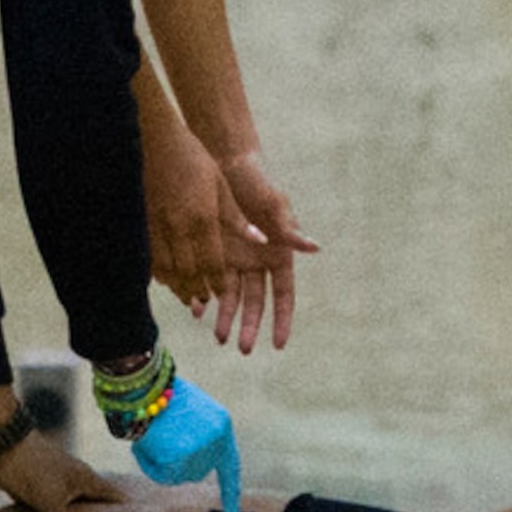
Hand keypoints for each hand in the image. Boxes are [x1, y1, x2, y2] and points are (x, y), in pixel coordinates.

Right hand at [127, 378, 241, 511]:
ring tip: (151, 437)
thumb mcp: (188, 413)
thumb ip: (193, 438)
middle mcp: (217, 441)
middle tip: (159, 440)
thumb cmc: (161, 394)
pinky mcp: (180, 457)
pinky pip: (163, 476)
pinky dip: (151, 465)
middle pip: (197, 473)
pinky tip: (145, 445)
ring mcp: (200, 451)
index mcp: (222, 426)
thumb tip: (181, 465)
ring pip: (178, 476)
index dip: (230, 491)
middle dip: (177, 464)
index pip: (229, 465)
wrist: (146, 382)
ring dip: (162, 463)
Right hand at [142, 117, 233, 311]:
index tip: (222, 295)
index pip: (213, 262)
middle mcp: (179, 227)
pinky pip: (149, 256)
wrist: (156, 141)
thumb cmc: (193, 159)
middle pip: (188, 272)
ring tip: (184, 296)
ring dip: (176, 286)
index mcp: (203, 219)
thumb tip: (261, 240)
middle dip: (196, 290)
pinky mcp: (142, 223)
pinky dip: (157, 272)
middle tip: (203, 301)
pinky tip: (162, 278)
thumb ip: (237, 218)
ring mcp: (158, 226)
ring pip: (166, 268)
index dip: (217, 282)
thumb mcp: (220, 186)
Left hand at [212, 151, 317, 353]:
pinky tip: (196, 311)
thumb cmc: (257, 182)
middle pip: (255, 302)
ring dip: (225, 317)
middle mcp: (257, 262)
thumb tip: (315, 248)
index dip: (281, 319)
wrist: (226, 162)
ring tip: (218, 337)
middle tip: (242, 348)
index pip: (283, 295)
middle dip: (249, 326)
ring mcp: (235, 258)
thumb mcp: (274, 204)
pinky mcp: (214, 251)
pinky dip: (203, 296)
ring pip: (230, 296)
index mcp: (279, 255)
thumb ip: (289, 229)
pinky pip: (209, 281)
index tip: (278, 344)